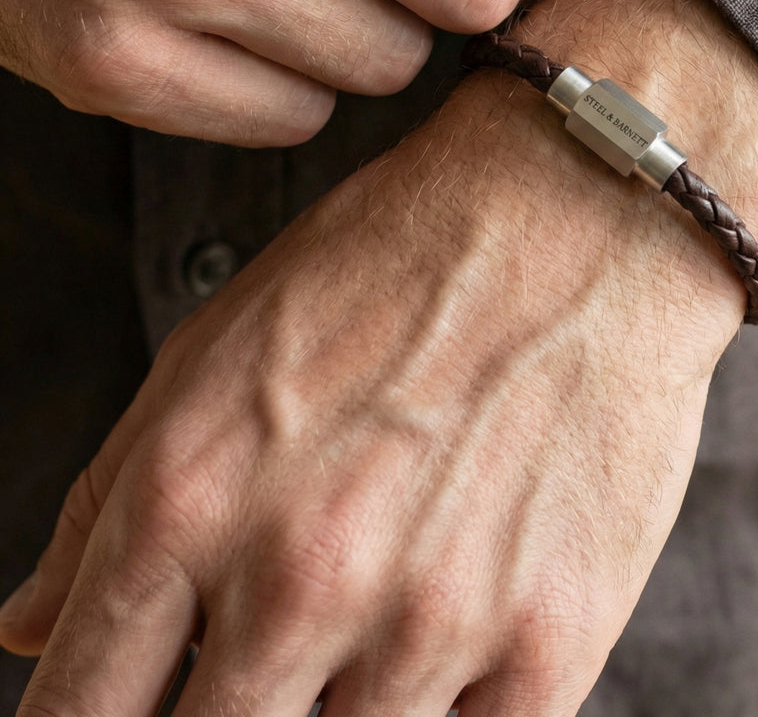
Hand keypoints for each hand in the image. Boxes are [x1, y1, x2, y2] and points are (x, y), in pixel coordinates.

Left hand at [0, 0, 757, 715]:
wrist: (582, 211)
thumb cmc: (403, 256)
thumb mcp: (222, 340)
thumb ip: (111, 498)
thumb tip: (32, 625)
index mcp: (190, 499)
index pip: (78, 709)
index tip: (127, 715)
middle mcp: (300, 575)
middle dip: (223, 714)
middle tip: (270, 658)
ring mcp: (431, 618)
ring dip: (345, 710)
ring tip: (374, 625)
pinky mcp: (550, 638)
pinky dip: (446, 712)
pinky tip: (452, 644)